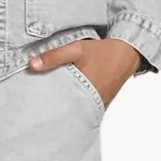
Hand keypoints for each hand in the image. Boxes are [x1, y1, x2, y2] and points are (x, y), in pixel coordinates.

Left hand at [28, 39, 142, 107]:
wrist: (129, 53)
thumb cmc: (104, 51)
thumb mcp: (78, 49)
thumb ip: (54, 56)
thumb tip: (31, 65)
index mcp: (83, 91)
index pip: (59, 106)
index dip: (45, 108)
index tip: (32, 107)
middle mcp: (91, 102)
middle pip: (65, 111)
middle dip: (52, 109)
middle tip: (36, 108)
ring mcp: (97, 105)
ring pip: (75, 110)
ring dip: (63, 107)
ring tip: (48, 106)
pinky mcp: (100, 104)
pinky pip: (84, 107)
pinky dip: (74, 104)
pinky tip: (65, 101)